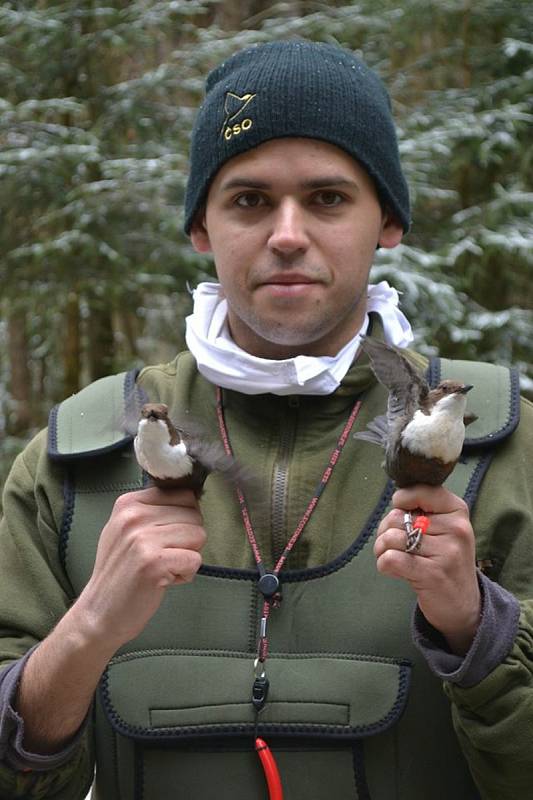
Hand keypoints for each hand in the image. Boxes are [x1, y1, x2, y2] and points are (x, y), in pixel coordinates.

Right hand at [75, 486, 205, 648]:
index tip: (161, 539)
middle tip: (162, 557)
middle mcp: (134, 516)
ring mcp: (142, 539)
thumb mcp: (126, 529)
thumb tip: (194, 497)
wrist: (98, 613)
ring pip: (199, 535)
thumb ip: (155, 511)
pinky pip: (195, 560)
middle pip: (195, 514)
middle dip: (187, 539)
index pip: (184, 495)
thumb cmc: (120, 572)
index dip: (184, 520)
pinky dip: (185, 575)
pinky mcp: (154, 563)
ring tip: (161, 568)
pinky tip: (162, 581)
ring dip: (187, 556)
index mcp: (128, 503)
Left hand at [374, 485, 480, 654]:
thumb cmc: (445, 559)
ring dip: (382, 548)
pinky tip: (393, 569)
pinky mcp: (432, 574)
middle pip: (398, 517)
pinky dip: (384, 563)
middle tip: (393, 543)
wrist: (463, 604)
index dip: (402, 500)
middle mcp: (456, 529)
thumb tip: (395, 500)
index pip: (420, 490)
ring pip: (391, 538)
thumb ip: (423, 510)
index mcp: (457, 511)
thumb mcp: (445, 529)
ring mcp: (446, 552)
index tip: (402, 512)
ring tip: (393, 557)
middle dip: (385, 529)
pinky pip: (391, 558)